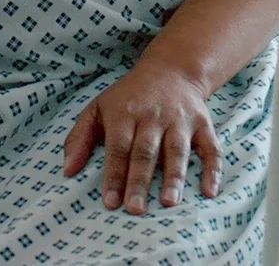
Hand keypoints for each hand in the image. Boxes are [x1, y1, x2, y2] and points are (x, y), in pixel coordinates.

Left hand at [63, 60, 221, 214]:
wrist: (171, 68)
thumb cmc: (129, 96)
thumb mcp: (98, 108)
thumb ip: (79, 138)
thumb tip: (67, 171)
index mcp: (125, 113)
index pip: (118, 147)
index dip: (114, 175)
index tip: (110, 202)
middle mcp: (153, 116)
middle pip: (146, 152)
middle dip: (140, 181)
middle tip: (135, 209)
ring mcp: (180, 120)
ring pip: (177, 150)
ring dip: (174, 177)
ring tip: (169, 202)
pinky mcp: (202, 124)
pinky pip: (210, 147)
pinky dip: (212, 169)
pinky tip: (209, 191)